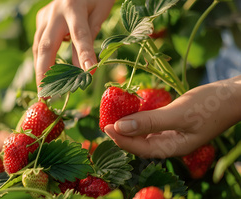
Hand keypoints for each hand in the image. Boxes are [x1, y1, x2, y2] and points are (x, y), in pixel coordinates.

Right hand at [33, 0, 113, 89]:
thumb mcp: (100, 10)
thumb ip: (90, 36)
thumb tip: (83, 67)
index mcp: (74, 7)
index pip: (80, 36)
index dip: (84, 56)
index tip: (88, 76)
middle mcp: (55, 12)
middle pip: (46, 46)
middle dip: (44, 73)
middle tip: (45, 96)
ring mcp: (45, 15)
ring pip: (38, 46)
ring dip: (41, 69)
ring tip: (45, 90)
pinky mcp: (41, 18)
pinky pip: (40, 41)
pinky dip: (43, 58)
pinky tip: (47, 71)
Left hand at [104, 75, 240, 157]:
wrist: (236, 95)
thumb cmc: (211, 105)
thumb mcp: (179, 114)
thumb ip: (150, 121)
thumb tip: (119, 127)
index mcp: (173, 147)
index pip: (139, 148)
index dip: (121, 139)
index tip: (106, 126)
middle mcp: (171, 143)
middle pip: (139, 142)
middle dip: (121, 133)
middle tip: (105, 120)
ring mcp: (173, 133)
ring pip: (144, 132)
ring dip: (129, 124)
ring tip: (113, 114)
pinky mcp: (174, 121)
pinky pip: (152, 122)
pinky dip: (140, 117)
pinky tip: (131, 109)